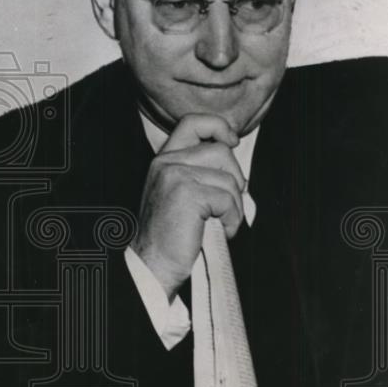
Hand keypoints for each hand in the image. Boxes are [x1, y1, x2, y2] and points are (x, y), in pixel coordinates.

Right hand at [130, 113, 245, 298]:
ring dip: (234, 206)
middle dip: (235, 180)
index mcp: (164, 160)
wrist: (151, 264)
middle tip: (227, 206)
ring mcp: (176, 176)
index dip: (219, 126)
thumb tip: (232, 163)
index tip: (232, 142)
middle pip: (221, 151)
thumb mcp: (178, 193)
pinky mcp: (188, 194)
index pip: (193, 122)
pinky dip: (232, 221)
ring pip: (229, 179)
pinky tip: (218, 232)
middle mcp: (167, 163)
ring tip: (220, 223)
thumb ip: (196, 172)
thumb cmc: (170, 236)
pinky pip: (228, 200)